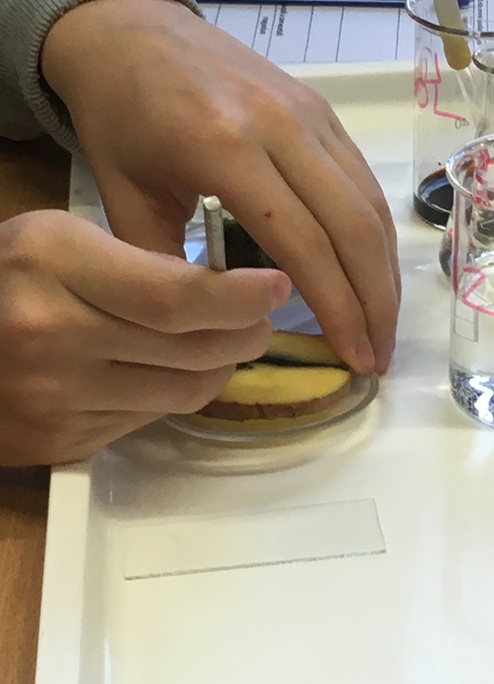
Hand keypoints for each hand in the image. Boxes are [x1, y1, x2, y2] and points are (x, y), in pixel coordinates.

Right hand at [0, 210, 289, 466]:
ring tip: (228, 343)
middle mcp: (52, 334)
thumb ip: (136, 261)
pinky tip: (173, 369)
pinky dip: (176, 392)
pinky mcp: (60, 443)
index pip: (177, 296)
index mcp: (52, 264)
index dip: (241, 297)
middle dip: (246, 333)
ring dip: (222, 367)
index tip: (276, 287)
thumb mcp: (59, 240)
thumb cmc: (5, 279)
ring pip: (183, 391)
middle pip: (191, 349)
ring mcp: (54, 398)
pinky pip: (150, 418)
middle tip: (261, 318)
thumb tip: (226, 288)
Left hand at [41, 0, 400, 373]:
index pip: (305, 244)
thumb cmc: (119, 116)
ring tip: (381, 325)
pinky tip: (371, 271)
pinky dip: (375, 233)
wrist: (129, 30)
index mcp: (225, 148)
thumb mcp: (123, 198)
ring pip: (370, 203)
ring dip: (384, 271)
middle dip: (376, 302)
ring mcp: (311, 113)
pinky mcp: (323, 109)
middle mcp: (282, 126)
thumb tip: (215, 332)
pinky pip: (362, 179)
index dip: (338, 309)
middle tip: (379, 357)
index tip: (355, 360)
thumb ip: (164, 269)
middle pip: (354, 226)